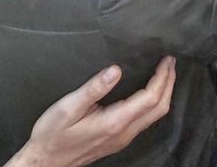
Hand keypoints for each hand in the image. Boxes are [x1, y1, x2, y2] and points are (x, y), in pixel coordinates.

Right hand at [8, 57, 176, 166]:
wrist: (45, 162)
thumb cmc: (52, 135)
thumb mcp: (68, 108)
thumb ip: (93, 89)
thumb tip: (115, 70)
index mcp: (115, 122)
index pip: (150, 98)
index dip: (162, 77)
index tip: (166, 60)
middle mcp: (124, 133)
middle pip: (159, 108)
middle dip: (169, 83)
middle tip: (171, 62)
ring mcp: (123, 139)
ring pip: (154, 116)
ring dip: (163, 93)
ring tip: (164, 73)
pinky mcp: (118, 140)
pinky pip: (145, 121)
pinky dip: (154, 103)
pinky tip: (149, 92)